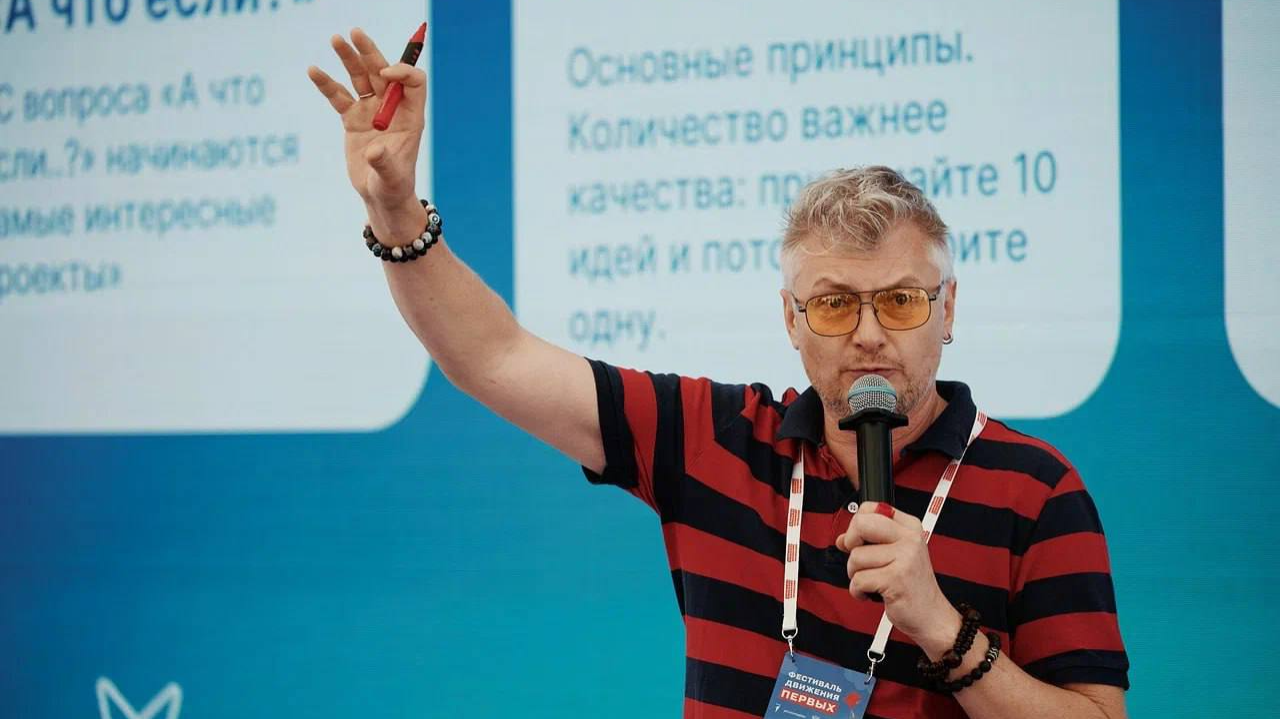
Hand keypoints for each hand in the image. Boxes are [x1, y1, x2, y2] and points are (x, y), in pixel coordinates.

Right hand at [307, 28, 427, 237]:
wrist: (379, 197)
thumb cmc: (392, 187)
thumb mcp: (390, 178)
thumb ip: (384, 164)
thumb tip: (375, 152)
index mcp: (410, 117)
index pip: (413, 84)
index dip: (401, 73)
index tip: (384, 75)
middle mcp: (391, 109)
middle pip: (382, 73)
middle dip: (370, 53)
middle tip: (355, 33)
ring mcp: (371, 112)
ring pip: (360, 78)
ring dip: (348, 58)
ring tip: (336, 39)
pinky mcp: (353, 120)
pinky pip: (339, 97)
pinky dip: (327, 84)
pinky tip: (314, 70)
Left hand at [835, 501, 952, 642]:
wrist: (931, 615)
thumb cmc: (911, 586)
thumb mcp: (896, 555)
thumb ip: (869, 541)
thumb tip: (842, 538)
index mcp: (910, 527)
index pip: (870, 508)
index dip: (856, 525)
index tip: (860, 541)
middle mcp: (910, 538)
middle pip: (861, 524)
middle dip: (851, 544)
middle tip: (861, 561)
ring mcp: (905, 558)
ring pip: (856, 556)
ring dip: (856, 574)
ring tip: (874, 581)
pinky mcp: (896, 579)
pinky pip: (858, 580)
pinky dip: (858, 591)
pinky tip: (872, 593)